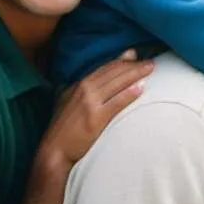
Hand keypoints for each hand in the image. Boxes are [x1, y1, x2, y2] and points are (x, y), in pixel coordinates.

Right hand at [37, 50, 153, 173]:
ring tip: (150, 68)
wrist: (54, 149)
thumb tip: (86, 83)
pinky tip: (140, 88)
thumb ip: (77, 90)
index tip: (132, 54)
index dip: (120, 60)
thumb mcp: (65, 101)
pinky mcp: (96, 117)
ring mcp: (90, 103)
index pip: (103, 68)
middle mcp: (84, 89)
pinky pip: (116, 102)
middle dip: (133, 65)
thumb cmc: (61, 128)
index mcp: (78, 84)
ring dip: (135, 74)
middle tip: (149, 61)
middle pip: (113, 72)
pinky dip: (129, 93)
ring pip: (117, 83)